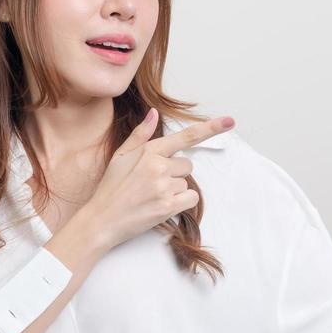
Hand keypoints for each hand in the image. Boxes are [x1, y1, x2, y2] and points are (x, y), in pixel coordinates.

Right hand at [81, 108, 234, 249]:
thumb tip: (153, 113)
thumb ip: (140, 135)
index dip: (210, 128)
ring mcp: (163, 187)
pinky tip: (162, 205)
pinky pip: (191, 199)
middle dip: (175, 173)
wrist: (101, 219)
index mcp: (148, 151)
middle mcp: (158, 166)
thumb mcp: (121, 156)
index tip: (230, 122)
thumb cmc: (111, 188)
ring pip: (187, 183)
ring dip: (175, 190)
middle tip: (153, 183)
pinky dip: (182, 203)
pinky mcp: (167, 206)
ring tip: (152, 196)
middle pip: (187, 165)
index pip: (185, 137)